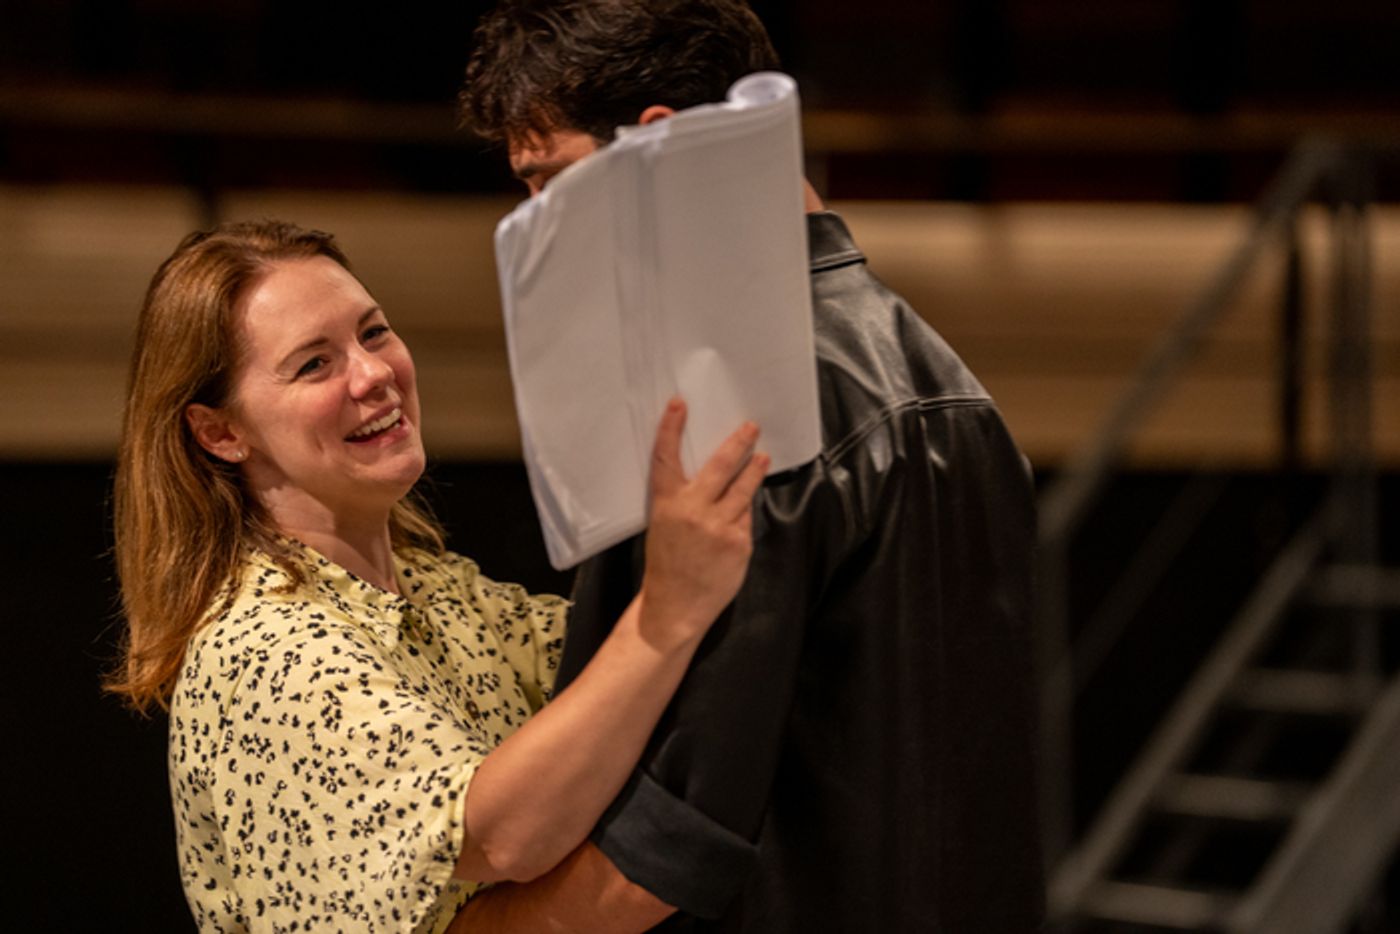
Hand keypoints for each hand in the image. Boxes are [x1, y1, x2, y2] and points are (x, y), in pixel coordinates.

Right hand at [639, 397, 768, 647]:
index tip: (678, 403)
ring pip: (743, 490)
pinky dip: (744, 515)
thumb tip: (714, 480)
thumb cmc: (667, 565)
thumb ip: (684, 502)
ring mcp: (719, 526)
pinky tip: (740, 515)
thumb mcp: (663, 526)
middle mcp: (694, 510)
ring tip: (762, 457)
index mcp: (667, 504)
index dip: (670, 428)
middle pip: (720, 465)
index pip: (666, 458)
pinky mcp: (739, 542)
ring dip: (754, 470)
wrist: (675, 606)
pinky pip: (746, 519)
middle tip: (750, 427)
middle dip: (738, 442)